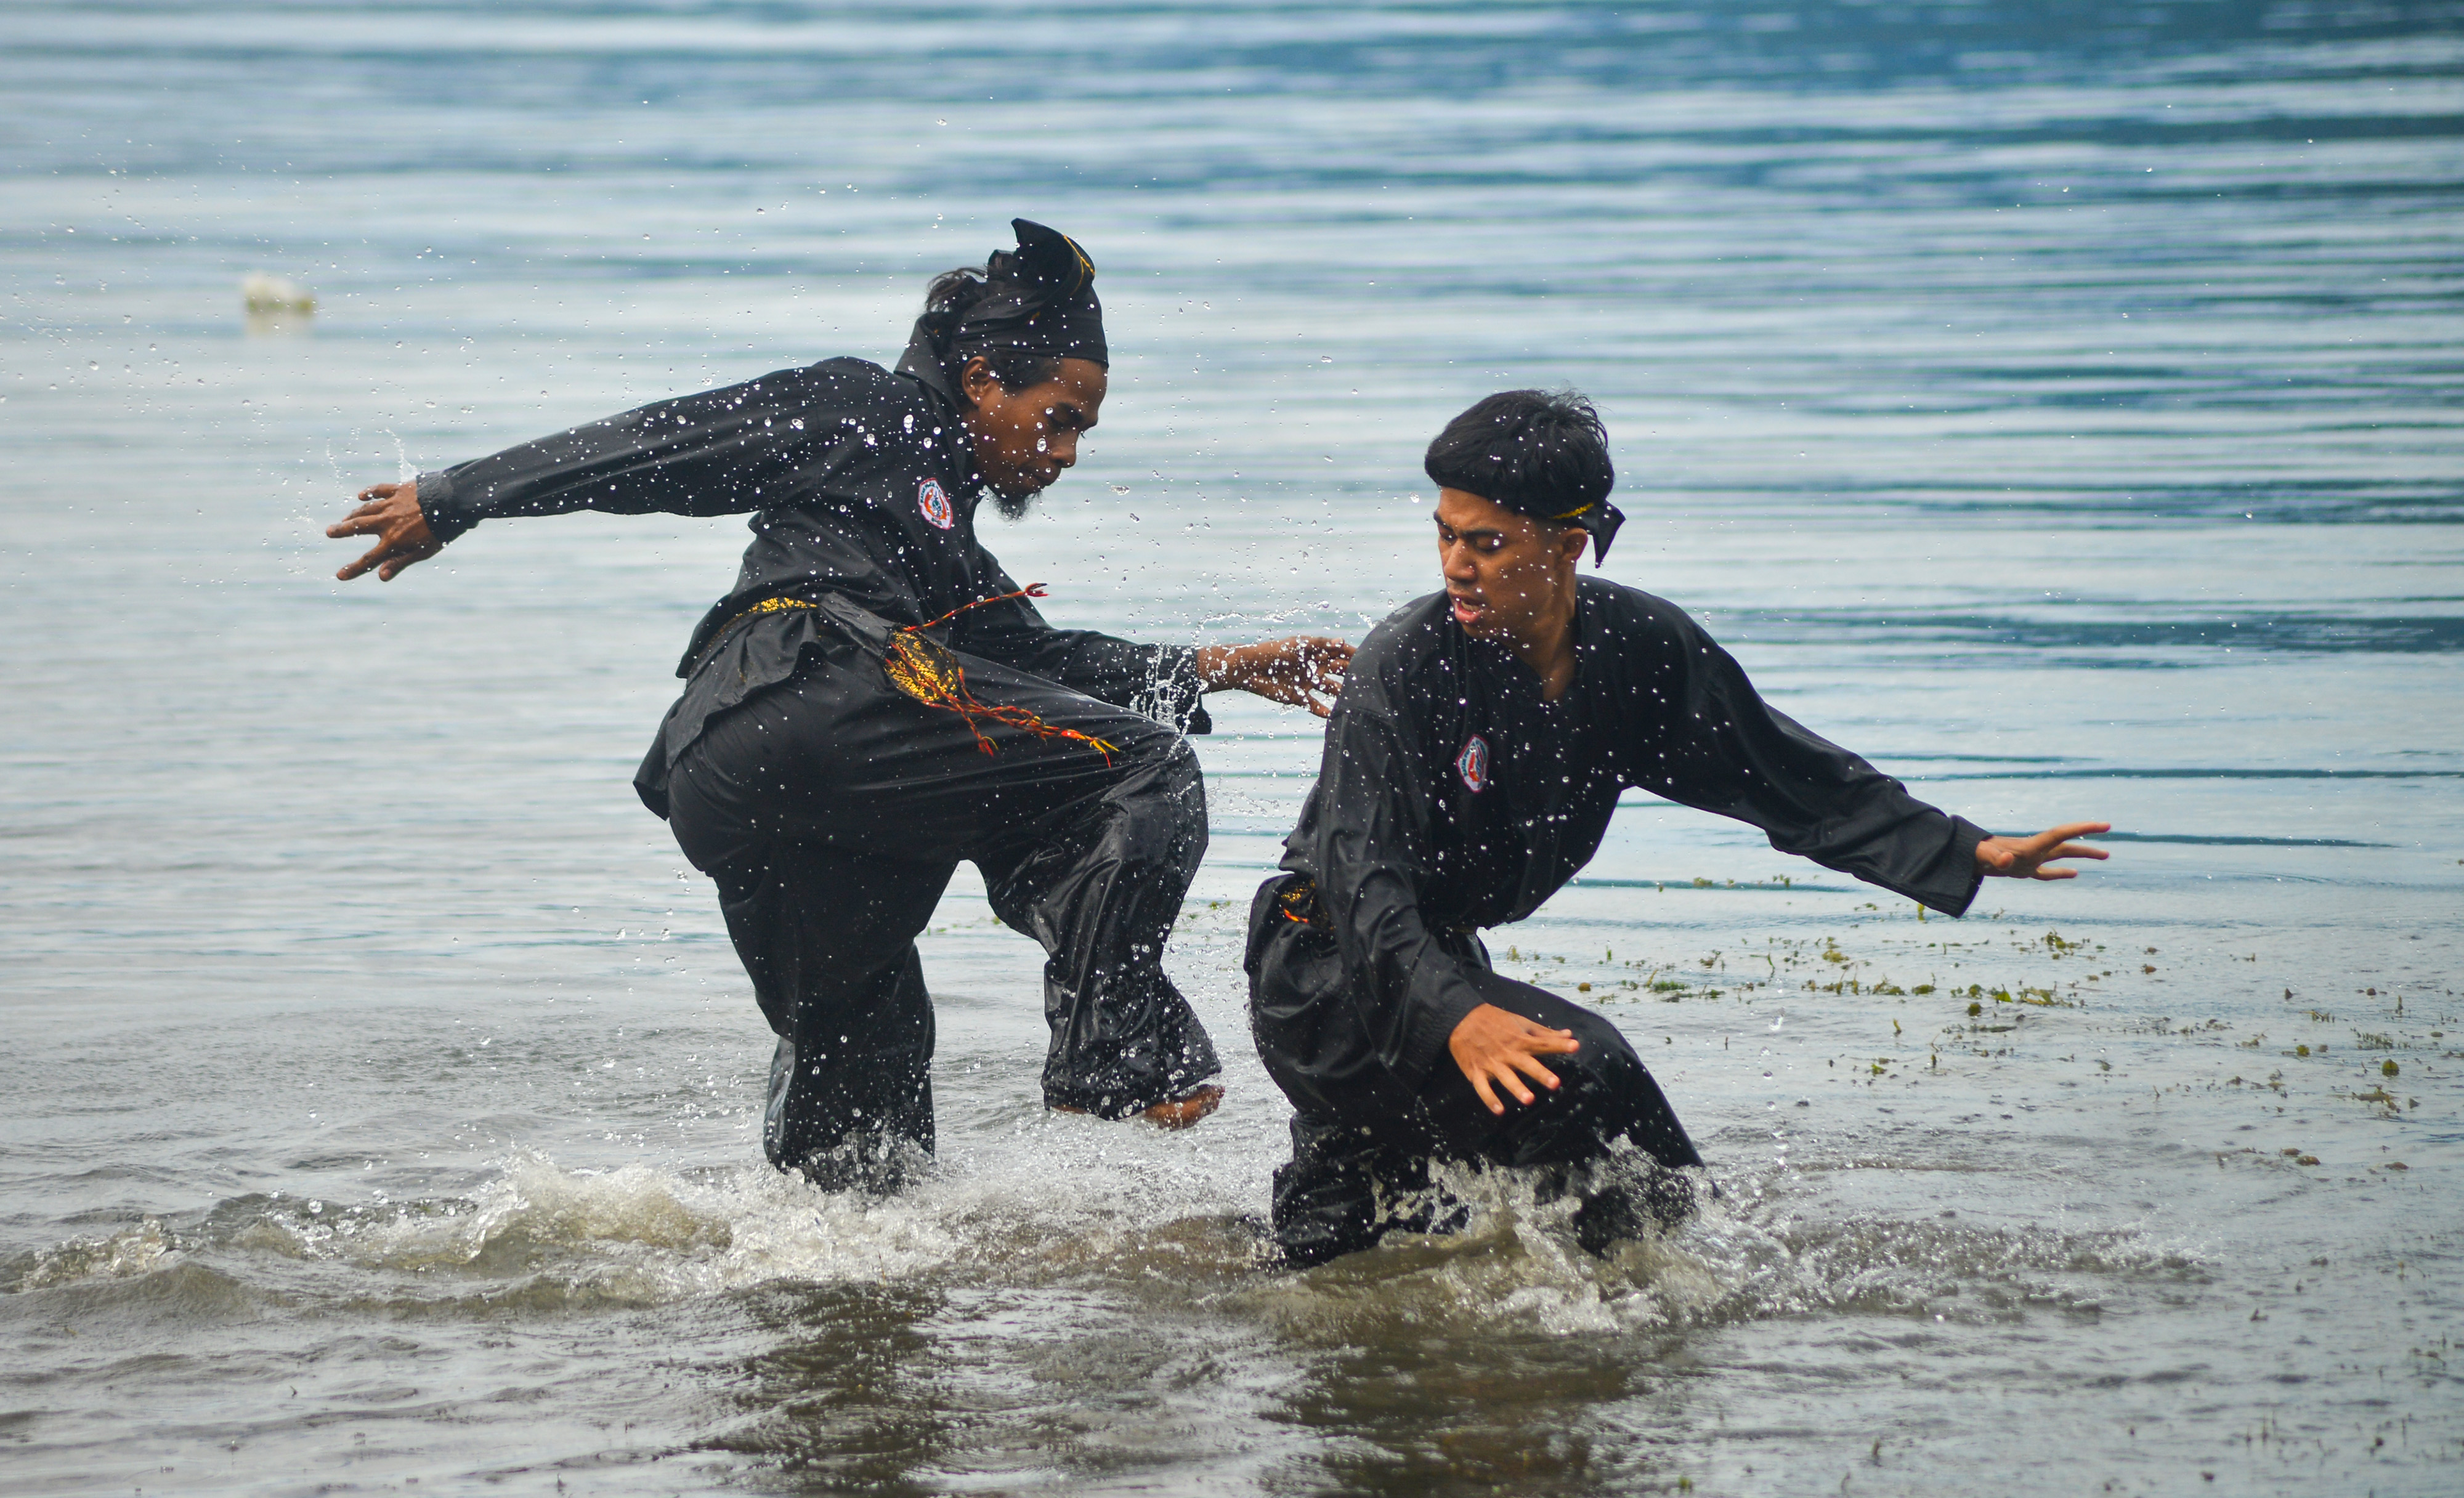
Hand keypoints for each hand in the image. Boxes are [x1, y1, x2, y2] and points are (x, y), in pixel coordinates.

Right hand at [326, 481, 442, 580]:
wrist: (453, 503)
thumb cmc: (440, 532)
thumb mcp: (422, 552)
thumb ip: (400, 562)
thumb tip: (380, 577)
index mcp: (393, 541)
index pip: (369, 559)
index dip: (353, 569)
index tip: (340, 575)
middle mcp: (387, 522)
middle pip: (357, 527)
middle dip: (342, 530)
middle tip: (329, 531)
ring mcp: (391, 504)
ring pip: (365, 509)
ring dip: (353, 514)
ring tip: (345, 518)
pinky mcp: (399, 490)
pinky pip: (379, 490)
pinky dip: (369, 493)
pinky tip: (361, 495)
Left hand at [1193, 636, 1352, 716]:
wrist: (1249, 669)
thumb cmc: (1273, 652)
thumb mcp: (1298, 645)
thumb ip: (1321, 644)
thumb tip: (1342, 641)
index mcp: (1315, 652)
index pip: (1339, 652)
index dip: (1353, 654)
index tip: (1369, 658)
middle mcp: (1314, 667)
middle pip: (1338, 671)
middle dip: (1351, 674)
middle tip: (1366, 680)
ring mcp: (1308, 682)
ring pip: (1330, 689)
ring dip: (1341, 693)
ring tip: (1353, 699)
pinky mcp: (1298, 696)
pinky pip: (1315, 705)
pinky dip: (1323, 710)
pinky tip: (1333, 715)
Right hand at [1448, 1002, 1579, 1114]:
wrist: (1461, 1019)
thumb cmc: (1494, 1020)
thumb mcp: (1519, 1021)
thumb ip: (1544, 1032)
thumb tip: (1568, 1034)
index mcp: (1519, 1039)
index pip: (1542, 1042)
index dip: (1559, 1045)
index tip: (1574, 1046)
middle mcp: (1507, 1052)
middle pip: (1526, 1064)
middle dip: (1540, 1073)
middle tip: (1555, 1083)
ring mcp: (1491, 1063)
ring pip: (1505, 1077)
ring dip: (1517, 1088)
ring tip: (1529, 1100)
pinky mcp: (1476, 1071)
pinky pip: (1483, 1087)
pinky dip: (1489, 1099)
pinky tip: (1499, 1110)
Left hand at [1976, 821, 2110, 879]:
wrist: (1966, 856)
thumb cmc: (1976, 855)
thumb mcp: (1985, 856)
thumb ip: (1995, 857)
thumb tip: (2005, 861)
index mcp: (2032, 845)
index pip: (2062, 834)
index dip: (2083, 829)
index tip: (2104, 825)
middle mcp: (2035, 850)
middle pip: (2067, 845)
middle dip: (2089, 843)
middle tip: (2111, 843)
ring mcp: (2031, 859)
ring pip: (2062, 857)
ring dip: (2082, 856)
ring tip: (2105, 855)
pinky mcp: (2024, 870)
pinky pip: (2047, 872)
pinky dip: (2060, 873)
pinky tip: (2074, 874)